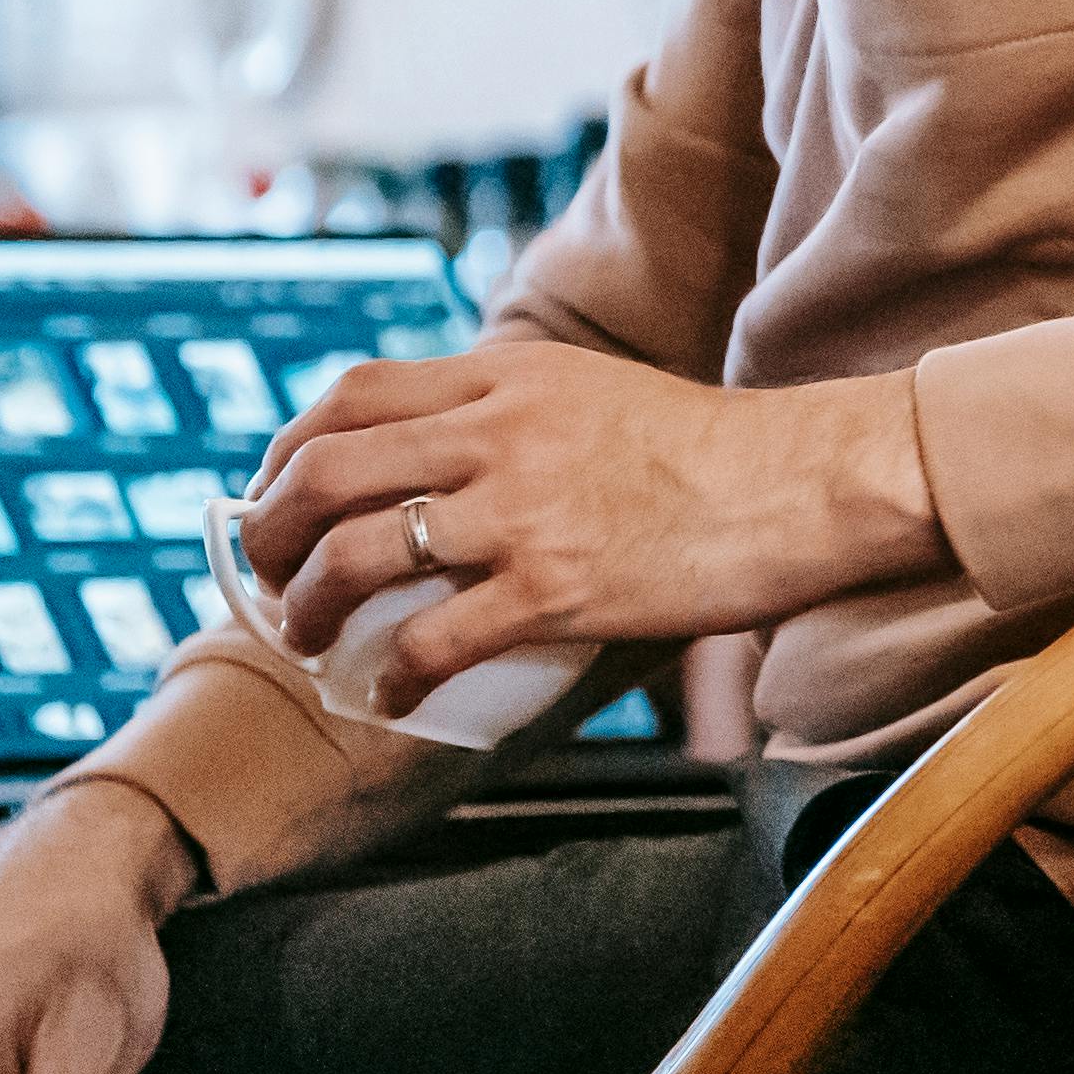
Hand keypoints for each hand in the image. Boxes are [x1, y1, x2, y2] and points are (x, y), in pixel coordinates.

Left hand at [241, 344, 940, 710]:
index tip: (273, 495)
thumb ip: (512, 411)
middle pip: (326, 470)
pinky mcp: (556, 587)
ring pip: (359, 553)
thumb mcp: (596, 391)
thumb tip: (438, 460)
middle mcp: (499, 431)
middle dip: (271, 533)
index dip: (286, 448)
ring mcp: (524, 509)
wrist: (806, 484)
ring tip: (306, 639)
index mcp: (507, 376)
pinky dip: (391, 677)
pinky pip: (432, 639)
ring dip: (308, 607)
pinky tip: (390, 697)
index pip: (350, 394)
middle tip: (267, 577)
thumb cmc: (715, 451)